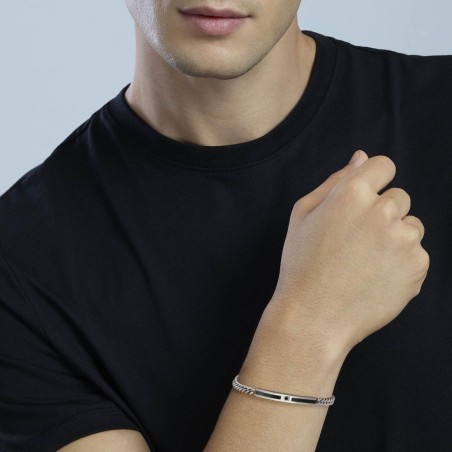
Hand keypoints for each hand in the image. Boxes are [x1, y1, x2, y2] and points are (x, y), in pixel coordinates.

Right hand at [265, 150, 429, 354]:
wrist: (314, 316)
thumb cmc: (302, 263)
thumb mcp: (303, 214)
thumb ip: (335, 180)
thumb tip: (362, 157)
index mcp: (352, 193)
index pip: (383, 165)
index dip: (373, 182)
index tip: (362, 203)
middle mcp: (383, 210)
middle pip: (399, 197)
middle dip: (381, 212)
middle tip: (356, 241)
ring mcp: (404, 239)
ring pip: (411, 225)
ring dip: (395, 237)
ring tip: (366, 262)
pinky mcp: (418, 266)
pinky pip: (417, 253)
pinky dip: (402, 263)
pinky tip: (376, 277)